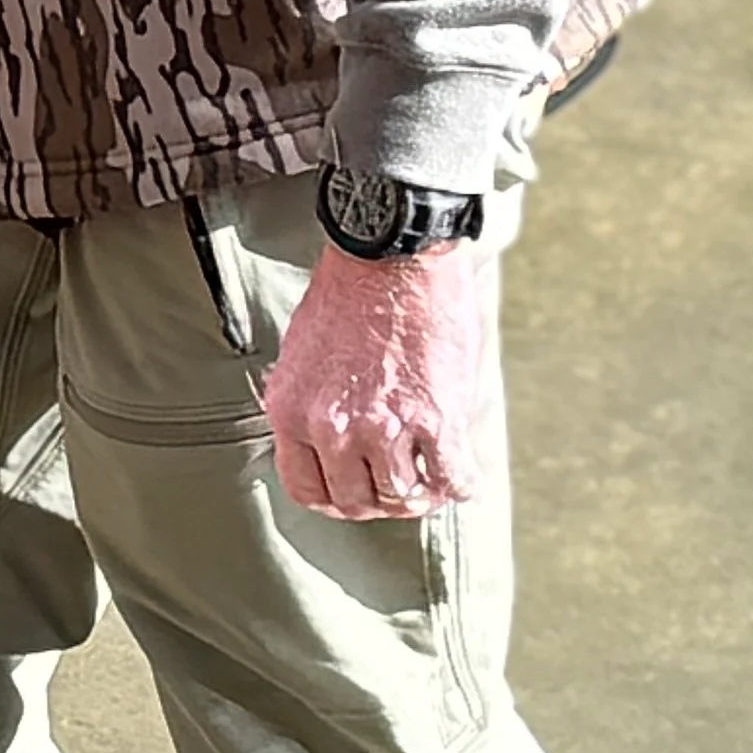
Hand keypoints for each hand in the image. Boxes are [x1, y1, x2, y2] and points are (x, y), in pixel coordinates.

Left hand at [264, 237, 493, 518]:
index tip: (355, 491)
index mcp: (291, 410)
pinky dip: (460, 483)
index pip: (306, 488)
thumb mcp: (303, 350)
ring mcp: (383, 427)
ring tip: (433, 480)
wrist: (393, 252)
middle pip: (356, 499)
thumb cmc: (350, 287)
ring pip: (403, 496)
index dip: (335, 498)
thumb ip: (312, 402)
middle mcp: (332, 428)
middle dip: (380, 500)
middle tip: (401, 486)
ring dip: (421, 494)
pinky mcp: (435, 419)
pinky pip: (451, 478)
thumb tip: (327, 439)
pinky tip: (461, 473)